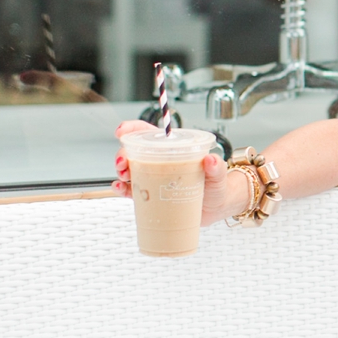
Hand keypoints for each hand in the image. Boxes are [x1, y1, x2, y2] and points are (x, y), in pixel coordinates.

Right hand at [112, 120, 234, 225]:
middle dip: (122, 155)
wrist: (217, 208)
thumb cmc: (216, 186)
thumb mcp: (217, 174)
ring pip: (129, 171)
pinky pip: (132, 192)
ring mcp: (153, 179)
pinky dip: (122, 190)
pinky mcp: (151, 196)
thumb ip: (216, 167)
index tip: (122, 132)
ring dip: (121, 172)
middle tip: (123, 163)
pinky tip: (120, 189)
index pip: (148, 133)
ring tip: (124, 177)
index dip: (132, 129)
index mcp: (172, 150)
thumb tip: (211, 159)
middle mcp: (158, 162)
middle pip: (132, 152)